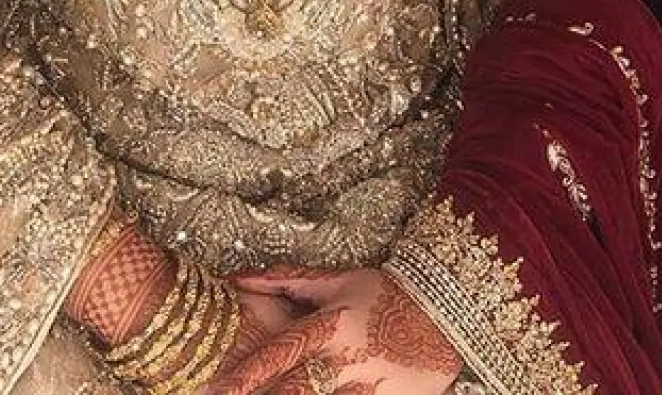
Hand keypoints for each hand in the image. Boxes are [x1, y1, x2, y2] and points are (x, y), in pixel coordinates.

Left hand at [210, 266, 461, 394]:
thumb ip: (285, 281)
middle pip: (296, 391)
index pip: (279, 353)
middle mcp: (344, 359)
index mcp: (328, 326)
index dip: (246, 374)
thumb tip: (238, 278)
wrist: (443, 310)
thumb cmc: (382, 292)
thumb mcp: (336, 280)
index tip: (217, 391)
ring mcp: (367, 386)